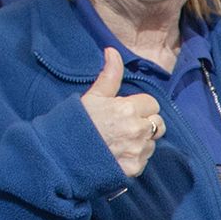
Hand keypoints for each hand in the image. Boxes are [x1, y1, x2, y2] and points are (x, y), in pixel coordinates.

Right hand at [79, 46, 163, 178]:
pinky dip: (136, 157)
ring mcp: (137, 150)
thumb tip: (113, 51)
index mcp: (128, 109)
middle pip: (158, 123)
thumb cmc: (76, 123)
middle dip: (146, 123)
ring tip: (120, 141)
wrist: (61, 156)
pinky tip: (119, 154)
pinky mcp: (135, 168)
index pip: (152, 104)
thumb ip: (109, 75)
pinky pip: (145, 159)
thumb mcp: (93, 96)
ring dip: (142, 140)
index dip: (140, 107)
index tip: (127, 111)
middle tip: (126, 126)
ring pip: (153, 142)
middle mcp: (137, 130)